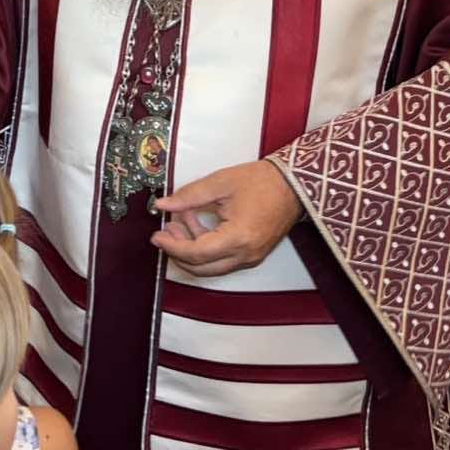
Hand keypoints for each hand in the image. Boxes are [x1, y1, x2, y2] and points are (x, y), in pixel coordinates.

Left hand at [149, 160, 301, 276]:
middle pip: (202, 267)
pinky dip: (206, 248)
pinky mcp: (253, 255)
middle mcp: (245, 255)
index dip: (172, 246)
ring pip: (212, 267)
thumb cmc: (262, 182)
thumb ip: (189, 196)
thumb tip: (164, 204)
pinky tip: (197, 225)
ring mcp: (251, 258)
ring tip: (179, 222)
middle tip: (164, 232)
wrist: (292, 185)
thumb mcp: (220, 183)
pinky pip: (223, 260)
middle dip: (178, 252)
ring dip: (192, 250)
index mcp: (238, 238)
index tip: (157, 235)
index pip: (196, 253)